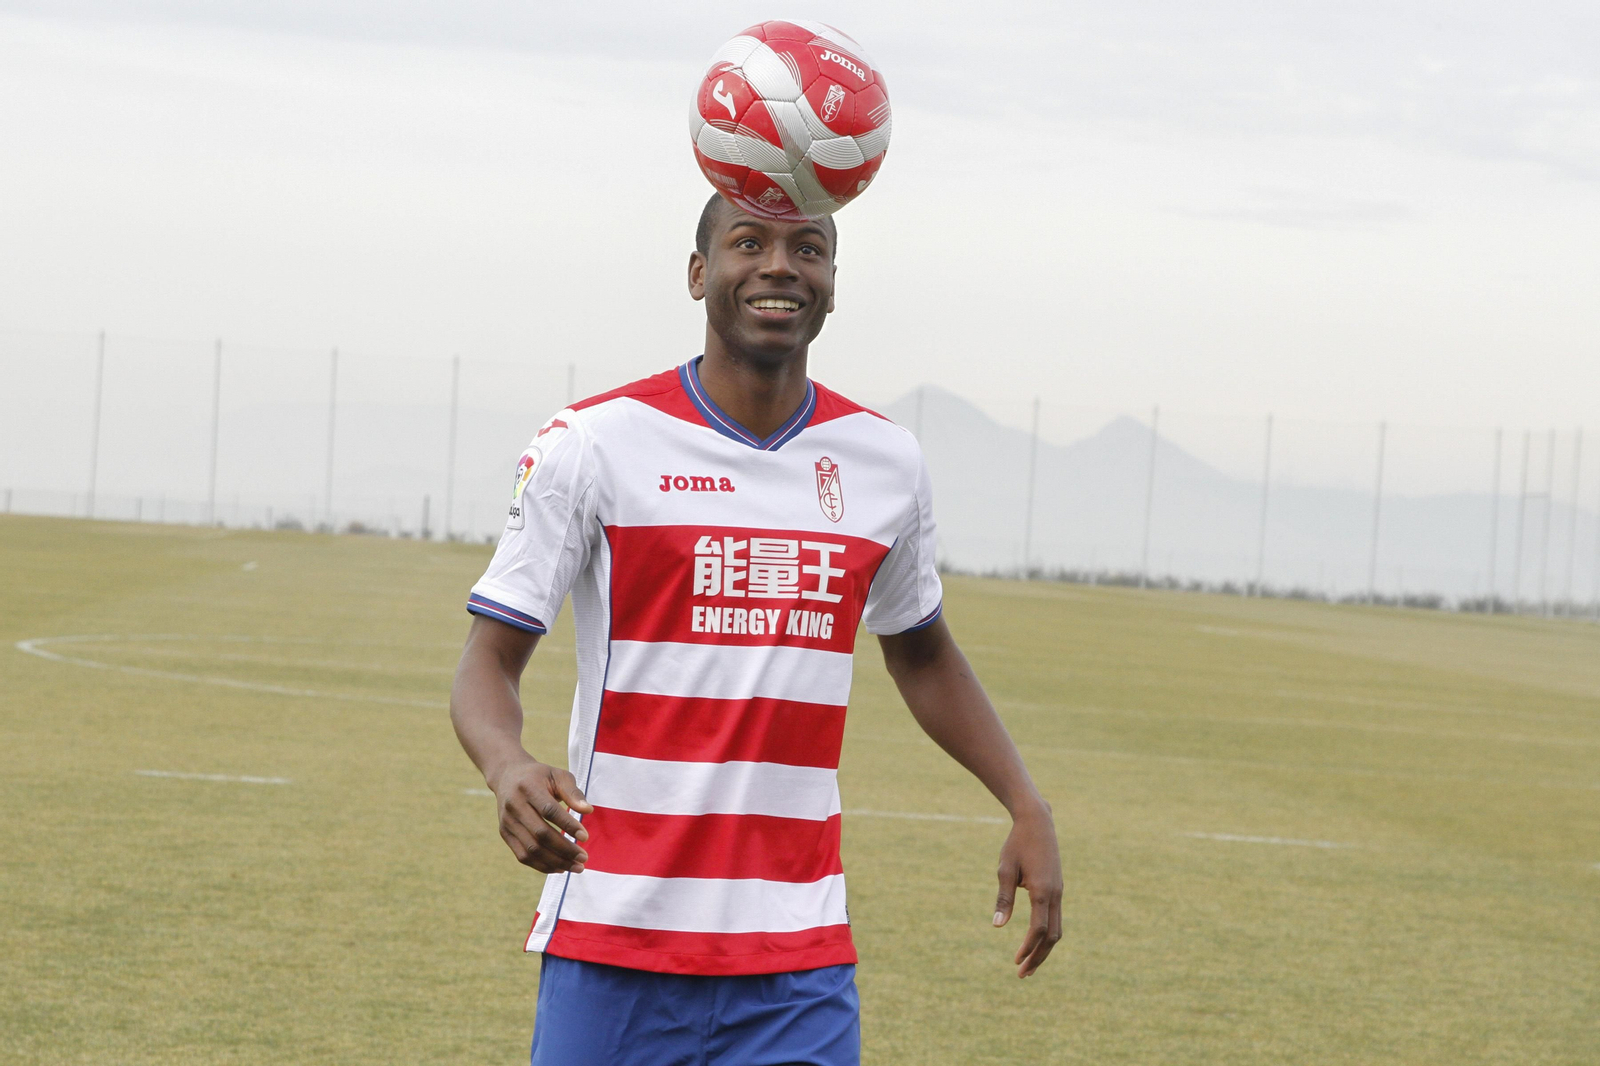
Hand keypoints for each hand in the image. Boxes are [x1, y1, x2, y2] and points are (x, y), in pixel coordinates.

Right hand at [488, 756, 594, 873]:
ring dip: (556, 861)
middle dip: (564, 849)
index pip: (549, 811)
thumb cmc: (539, 776)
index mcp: (528, 787)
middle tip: (584, 858)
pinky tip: (560, 867)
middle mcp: (514, 806)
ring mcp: (507, 822)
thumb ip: (573, 792)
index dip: (567, 825)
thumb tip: (588, 810)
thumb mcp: (558, 775)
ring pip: (531, 849)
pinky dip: (542, 865)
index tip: (585, 837)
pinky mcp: (505, 834)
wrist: (507, 776)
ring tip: (576, 866)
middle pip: (540, 834)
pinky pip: (523, 855)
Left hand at [993, 803, 1062, 976]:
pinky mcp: (1058, 889)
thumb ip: (1003, 899)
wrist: (1037, 822)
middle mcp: (1055, 894)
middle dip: (1038, 958)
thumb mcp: (1005, 869)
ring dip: (1044, 949)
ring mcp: (1059, 892)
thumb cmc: (1017, 844)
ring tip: (1028, 964)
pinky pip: (1056, 918)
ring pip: (1057, 930)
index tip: (1016, 962)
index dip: (1027, 948)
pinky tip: (1035, 942)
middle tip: (1022, 975)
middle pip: (1052, 936)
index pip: (1038, 929)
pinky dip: (1047, 935)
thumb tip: (997, 926)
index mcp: (1042, 891)